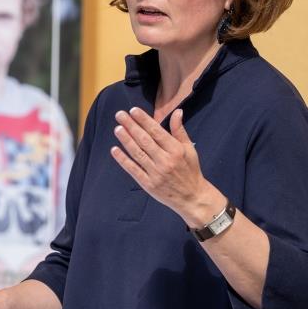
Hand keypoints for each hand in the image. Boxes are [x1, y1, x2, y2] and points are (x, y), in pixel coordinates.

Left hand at [110, 107, 224, 226]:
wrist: (192, 197)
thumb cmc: (190, 170)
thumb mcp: (189, 149)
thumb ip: (180, 130)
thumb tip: (177, 111)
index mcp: (175, 150)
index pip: (156, 132)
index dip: (144, 120)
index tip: (133, 110)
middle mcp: (165, 160)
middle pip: (144, 141)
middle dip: (131, 126)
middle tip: (119, 115)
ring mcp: (155, 173)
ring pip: (137, 153)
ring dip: (126, 140)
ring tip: (117, 129)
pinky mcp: (148, 184)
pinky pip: (133, 169)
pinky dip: (123, 160)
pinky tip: (114, 150)